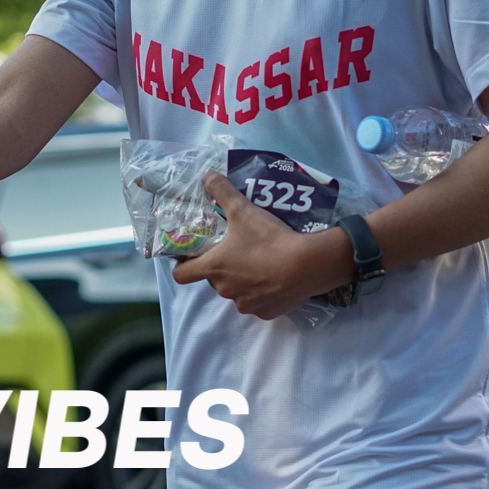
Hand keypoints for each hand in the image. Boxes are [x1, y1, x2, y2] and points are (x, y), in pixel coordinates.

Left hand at [169, 173, 351, 318]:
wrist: (307, 266)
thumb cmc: (269, 239)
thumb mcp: (243, 210)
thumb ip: (222, 191)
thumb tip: (206, 175)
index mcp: (214, 268)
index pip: (181, 275)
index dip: (182, 265)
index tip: (190, 254)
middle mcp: (225, 290)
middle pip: (214, 279)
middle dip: (222, 266)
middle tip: (235, 248)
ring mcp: (246, 304)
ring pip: (237, 291)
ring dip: (242, 280)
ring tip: (258, 261)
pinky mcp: (267, 313)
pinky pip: (258, 303)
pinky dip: (262, 292)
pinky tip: (275, 277)